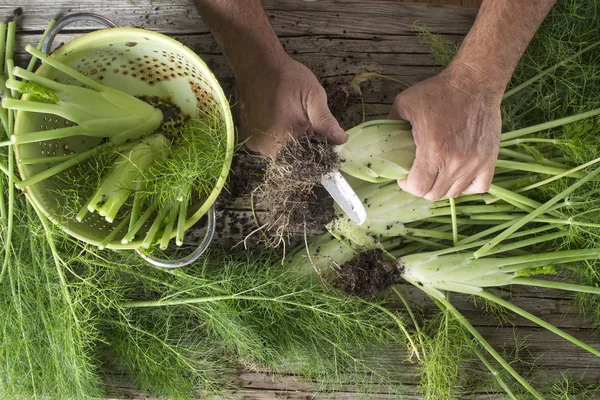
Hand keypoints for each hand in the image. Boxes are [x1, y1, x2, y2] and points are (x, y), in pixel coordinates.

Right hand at [235, 54, 346, 156]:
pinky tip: (279, 115)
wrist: (257, 63)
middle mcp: (263, 148)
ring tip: (290, 115)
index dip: (314, 149)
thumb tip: (341, 140)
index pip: (303, 160)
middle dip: (301, 142)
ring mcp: (253, 142)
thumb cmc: (287, 78)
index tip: (317, 133)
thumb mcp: (313, 98)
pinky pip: (268, 142)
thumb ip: (326, 122)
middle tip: (303, 119)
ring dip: (288, 137)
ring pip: (279, 149)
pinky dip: (276, 133)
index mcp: (280, 142)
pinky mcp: (247, 135)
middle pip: (290, 156)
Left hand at [390, 62, 503, 199]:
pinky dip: (466, 186)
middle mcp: (455, 161)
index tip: (405, 174)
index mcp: (433, 150)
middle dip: (422, 187)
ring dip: (442, 186)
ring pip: (454, 193)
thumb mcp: (404, 104)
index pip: (418, 188)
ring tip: (436, 172)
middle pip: (434, 194)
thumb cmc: (438, 91)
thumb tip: (381, 142)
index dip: (406, 184)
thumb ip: (390, 125)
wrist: (474, 81)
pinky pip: (479, 187)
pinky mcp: (490, 159)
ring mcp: (475, 162)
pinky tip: (457, 175)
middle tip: (419, 174)